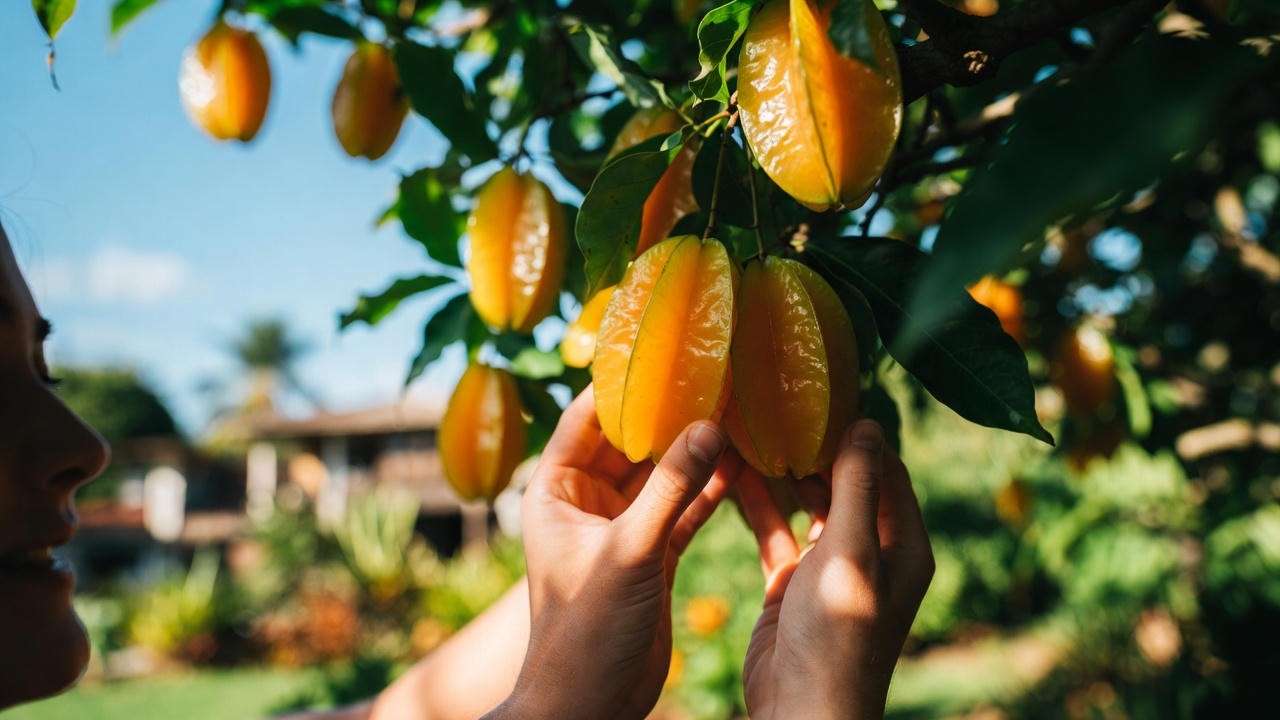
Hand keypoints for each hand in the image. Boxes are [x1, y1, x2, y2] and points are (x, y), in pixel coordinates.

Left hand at [486, 386, 732, 719]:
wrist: (589, 705)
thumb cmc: (586, 632)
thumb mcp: (630, 553)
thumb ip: (670, 488)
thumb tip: (709, 426)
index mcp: (554, 490)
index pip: (587, 416)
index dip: (625, 383)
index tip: (667, 349)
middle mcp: (585, 500)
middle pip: (629, 439)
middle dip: (670, 412)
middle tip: (716, 374)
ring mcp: (620, 526)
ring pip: (661, 473)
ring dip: (694, 450)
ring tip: (738, 410)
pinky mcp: (650, 552)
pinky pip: (681, 506)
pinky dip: (709, 489)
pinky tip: (744, 463)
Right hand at [734, 420, 933, 719]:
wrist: (800, 711)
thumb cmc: (836, 636)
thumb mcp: (851, 553)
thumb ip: (857, 488)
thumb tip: (866, 423)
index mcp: (903, 543)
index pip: (886, 468)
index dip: (859, 431)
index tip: (823, 393)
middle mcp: (872, 551)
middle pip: (845, 481)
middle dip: (816, 446)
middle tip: (778, 403)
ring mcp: (830, 568)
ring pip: (807, 504)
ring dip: (784, 472)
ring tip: (752, 427)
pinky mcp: (793, 584)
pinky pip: (777, 532)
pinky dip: (759, 504)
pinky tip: (733, 474)